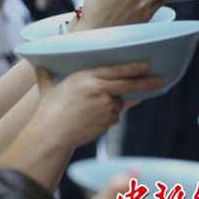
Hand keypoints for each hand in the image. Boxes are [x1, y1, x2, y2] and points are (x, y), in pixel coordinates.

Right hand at [33, 63, 161, 147]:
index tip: (146, 65)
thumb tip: (39, 66)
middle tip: (159, 80)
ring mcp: (105, 106)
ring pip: (117, 103)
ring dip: (111, 105)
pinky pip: (113, 117)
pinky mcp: (107, 121)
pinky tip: (92, 120)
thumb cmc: (47, 110)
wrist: (52, 133)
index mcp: (85, 77)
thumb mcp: (48, 88)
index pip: (116, 70)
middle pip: (128, 84)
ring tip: (90, 111)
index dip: (133, 67)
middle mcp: (98, 89)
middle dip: (146, 82)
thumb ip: (46, 75)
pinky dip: (107, 117)